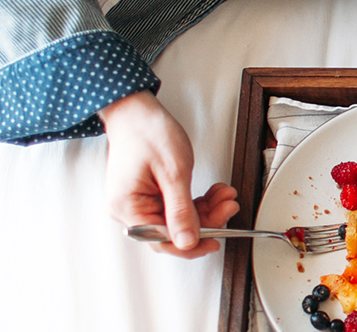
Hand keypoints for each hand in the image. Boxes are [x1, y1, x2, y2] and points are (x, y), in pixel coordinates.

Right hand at [101, 91, 239, 258]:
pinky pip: (175, 205)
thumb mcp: (173, 172)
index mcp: (128, 207)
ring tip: (225, 194)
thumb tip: (187, 242)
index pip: (162, 241)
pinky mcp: (149, 194)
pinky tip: (213, 192)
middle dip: (206, 219)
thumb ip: (181, 211)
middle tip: (228, 205)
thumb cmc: (148, 133)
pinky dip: (196, 200)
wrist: (137, 111)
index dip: (192, 244)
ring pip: (178, 218)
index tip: (217, 239)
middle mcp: (129, 209)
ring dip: (206, 208)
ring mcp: (139, 201)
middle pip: (172, 229)